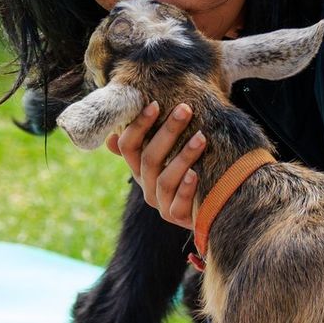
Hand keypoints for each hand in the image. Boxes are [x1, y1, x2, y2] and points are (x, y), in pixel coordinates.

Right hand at [106, 100, 206, 229]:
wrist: (213, 206)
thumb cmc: (190, 170)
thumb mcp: (169, 155)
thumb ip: (150, 142)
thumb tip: (110, 137)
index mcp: (140, 168)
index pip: (128, 146)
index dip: (138, 126)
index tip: (155, 104)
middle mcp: (146, 186)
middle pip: (149, 158)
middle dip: (167, 132)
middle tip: (185, 109)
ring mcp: (161, 204)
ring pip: (165, 180)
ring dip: (183, 157)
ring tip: (201, 138)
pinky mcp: (178, 218)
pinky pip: (178, 205)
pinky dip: (186, 189)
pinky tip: (196, 174)